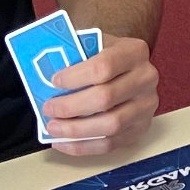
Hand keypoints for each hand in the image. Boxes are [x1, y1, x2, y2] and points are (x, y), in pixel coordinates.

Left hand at [42, 33, 160, 157]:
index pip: (104, 66)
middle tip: (48, 108)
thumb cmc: (104, 55)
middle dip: (71, 106)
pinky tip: (63, 142)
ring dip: (76, 130)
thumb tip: (43, 72)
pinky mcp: (141, 128)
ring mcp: (146, 106)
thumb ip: (74, 54)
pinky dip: (83, 146)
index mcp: (134, 52)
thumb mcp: (94, 43)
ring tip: (53, 128)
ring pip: (111, 125)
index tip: (54, 81)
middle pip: (106, 98)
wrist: (129, 68)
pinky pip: (111, 144)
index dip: (76, 77)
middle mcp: (146, 78)